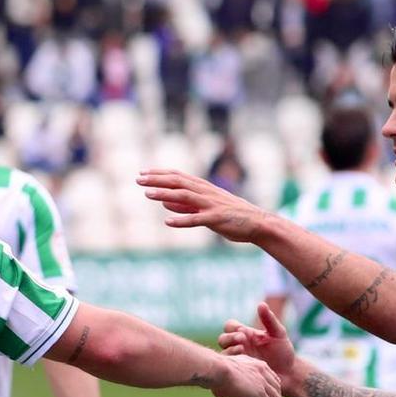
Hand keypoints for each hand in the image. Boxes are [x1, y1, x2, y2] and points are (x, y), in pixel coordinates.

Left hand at [139, 169, 270, 240]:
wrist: (257, 224)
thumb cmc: (231, 216)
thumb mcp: (205, 207)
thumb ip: (184, 205)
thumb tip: (163, 201)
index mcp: (203, 188)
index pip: (178, 176)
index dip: (160, 173)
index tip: (143, 173)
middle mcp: (206, 192)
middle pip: (178, 182)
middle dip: (157, 180)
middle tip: (138, 179)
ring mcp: (211, 205)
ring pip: (185, 197)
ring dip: (165, 194)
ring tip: (147, 194)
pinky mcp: (217, 219)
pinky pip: (197, 219)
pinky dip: (182, 220)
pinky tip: (168, 222)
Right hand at [213, 354, 281, 396]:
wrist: (216, 369)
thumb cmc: (214, 371)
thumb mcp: (224, 375)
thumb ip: (226, 385)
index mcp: (255, 364)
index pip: (270, 377)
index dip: (270, 389)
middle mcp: (262, 371)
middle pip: (276, 389)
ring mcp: (263, 383)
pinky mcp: (261, 394)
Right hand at [218, 303, 300, 386]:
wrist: (289, 374)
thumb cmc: (283, 352)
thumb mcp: (278, 334)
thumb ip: (269, 320)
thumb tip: (261, 304)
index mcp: (246, 335)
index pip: (230, 326)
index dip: (232, 327)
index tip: (242, 330)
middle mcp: (239, 346)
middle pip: (222, 339)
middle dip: (229, 338)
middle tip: (241, 340)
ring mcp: (238, 360)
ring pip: (223, 354)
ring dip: (229, 351)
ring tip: (242, 351)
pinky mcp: (239, 374)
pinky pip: (228, 369)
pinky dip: (232, 365)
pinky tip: (242, 365)